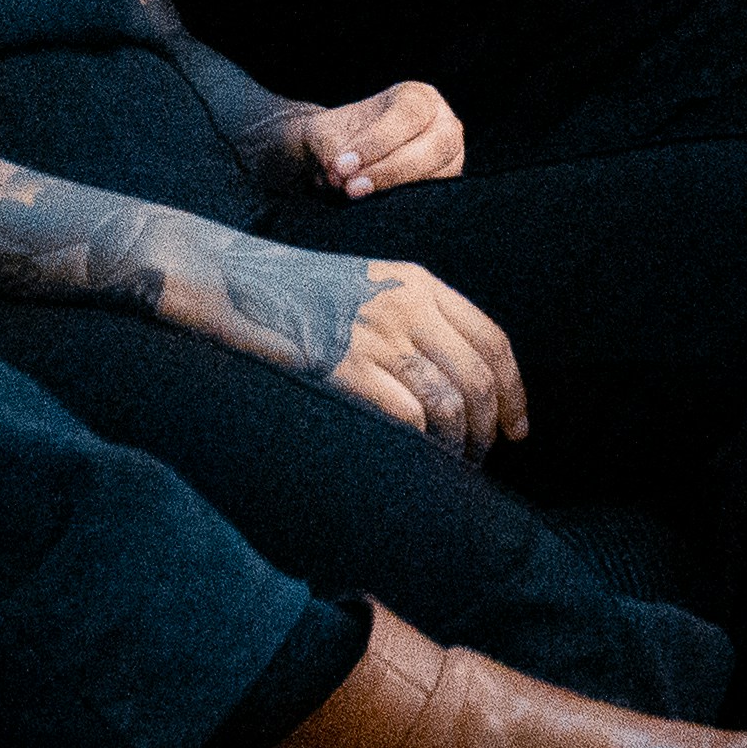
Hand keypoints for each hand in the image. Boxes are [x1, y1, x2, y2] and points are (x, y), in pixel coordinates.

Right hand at [205, 239, 528, 459]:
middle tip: (482, 458)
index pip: (492, 341)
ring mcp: (376, 337)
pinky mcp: (345, 368)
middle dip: (491, 428)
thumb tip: (452, 380)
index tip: (516, 428)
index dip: (514, 392)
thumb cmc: (292, 292)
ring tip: (450, 466)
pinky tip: (417, 461)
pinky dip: (422, 448)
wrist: (230, 280)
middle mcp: (406, 306)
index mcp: (417, 282)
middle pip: (478, 378)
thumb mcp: (367, 286)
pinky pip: (409, 419)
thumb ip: (412, 318)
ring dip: (460, 446)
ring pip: (450, 403)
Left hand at [260, 80, 466, 200]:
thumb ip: (330, 150)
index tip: (342, 165)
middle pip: (435, 146)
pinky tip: (377, 209)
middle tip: (351, 187)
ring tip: (357, 196)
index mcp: (418, 98)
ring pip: (441, 175)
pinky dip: (407, 205)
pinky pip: (437, 198)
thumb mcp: (325, 133)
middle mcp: (444, 124)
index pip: (407, 115)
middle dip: (392, 169)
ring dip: (399, 189)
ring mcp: (451, 157)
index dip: (377, 141)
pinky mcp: (445, 186)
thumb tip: (340, 178)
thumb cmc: (338, 138)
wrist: (341, 161)